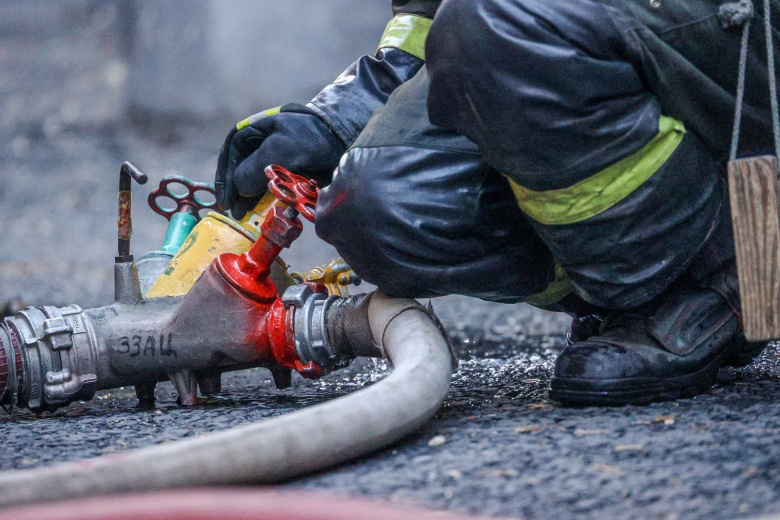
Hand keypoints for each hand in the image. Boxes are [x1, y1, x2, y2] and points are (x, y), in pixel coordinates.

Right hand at [215, 104, 345, 218]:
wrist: (345, 138)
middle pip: (242, 169)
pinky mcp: (292, 171)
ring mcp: (279, 158)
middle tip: (235, 213)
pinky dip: (270, 199)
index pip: (231, 154)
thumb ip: (255, 168)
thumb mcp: (280, 149)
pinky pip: (276, 187)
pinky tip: (266, 211)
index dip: (225, 177)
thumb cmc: (311, 137)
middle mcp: (264, 144)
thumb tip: (239, 189)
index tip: (225, 199)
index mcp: (256, 130)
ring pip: (258, 180)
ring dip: (251, 198)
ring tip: (246, 215)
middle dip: (238, 192)